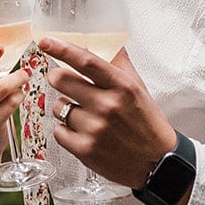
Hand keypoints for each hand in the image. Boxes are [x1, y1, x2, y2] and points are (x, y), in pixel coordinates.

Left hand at [42, 35, 176, 189]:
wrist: (158, 163)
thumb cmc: (147, 124)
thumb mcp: (138, 89)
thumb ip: (119, 64)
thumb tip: (107, 40)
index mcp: (122, 86)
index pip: (86, 61)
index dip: (62, 49)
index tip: (46, 41)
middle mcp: (108, 106)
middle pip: (61, 80)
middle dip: (58, 78)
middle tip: (65, 83)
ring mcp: (95, 129)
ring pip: (58, 107)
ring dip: (66, 109)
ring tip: (86, 117)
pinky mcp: (85, 150)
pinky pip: (58, 131)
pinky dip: (66, 132)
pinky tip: (84, 134)